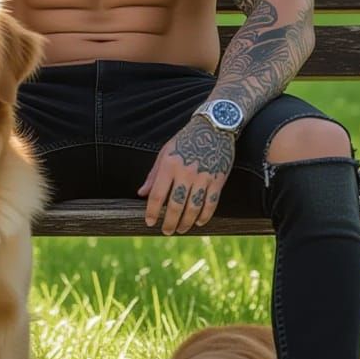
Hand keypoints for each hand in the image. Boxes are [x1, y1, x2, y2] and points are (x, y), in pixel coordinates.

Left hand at [138, 119, 235, 234]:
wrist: (213, 127)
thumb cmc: (186, 140)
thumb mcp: (165, 152)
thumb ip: (153, 174)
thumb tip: (142, 193)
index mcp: (169, 165)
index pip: (157, 195)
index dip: (152, 211)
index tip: (149, 222)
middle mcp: (185, 172)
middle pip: (175, 205)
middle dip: (169, 222)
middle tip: (166, 231)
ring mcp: (203, 177)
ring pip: (193, 208)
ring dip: (186, 222)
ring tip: (181, 229)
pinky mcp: (218, 180)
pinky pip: (211, 203)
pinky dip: (205, 216)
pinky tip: (199, 222)